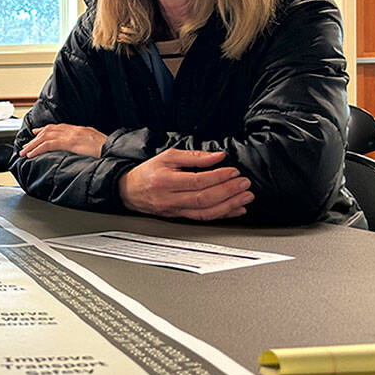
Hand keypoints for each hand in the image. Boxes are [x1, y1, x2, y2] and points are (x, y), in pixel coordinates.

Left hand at [19, 123, 107, 158]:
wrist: (117, 150)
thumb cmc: (111, 151)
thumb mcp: (99, 146)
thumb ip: (89, 145)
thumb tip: (84, 151)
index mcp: (82, 130)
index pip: (59, 127)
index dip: (46, 130)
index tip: (37, 132)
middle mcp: (75, 130)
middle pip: (49, 131)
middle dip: (35, 139)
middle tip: (26, 145)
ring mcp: (72, 135)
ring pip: (45, 137)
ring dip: (33, 145)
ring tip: (24, 152)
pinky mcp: (70, 142)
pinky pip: (48, 145)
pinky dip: (38, 149)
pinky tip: (31, 154)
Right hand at [118, 149, 252, 220]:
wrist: (129, 191)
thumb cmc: (148, 172)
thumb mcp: (168, 156)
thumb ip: (194, 156)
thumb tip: (217, 156)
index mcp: (165, 181)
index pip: (197, 181)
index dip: (218, 177)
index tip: (233, 171)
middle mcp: (170, 199)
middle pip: (204, 199)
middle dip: (228, 191)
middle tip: (244, 183)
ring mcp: (175, 211)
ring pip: (206, 212)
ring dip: (229, 205)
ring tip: (245, 197)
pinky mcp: (179, 217)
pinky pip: (204, 218)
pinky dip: (223, 215)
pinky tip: (235, 209)